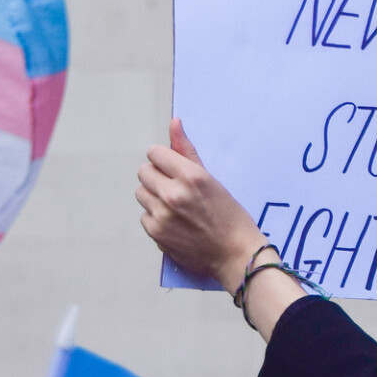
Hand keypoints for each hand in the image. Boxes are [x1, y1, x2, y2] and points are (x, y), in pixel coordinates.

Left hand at [136, 120, 267, 291]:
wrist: (235, 254)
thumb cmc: (230, 215)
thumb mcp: (211, 179)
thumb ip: (187, 151)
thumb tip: (174, 122)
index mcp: (191, 176)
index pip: (155, 153)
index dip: (164, 160)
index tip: (175, 169)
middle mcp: (173, 193)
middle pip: (144, 172)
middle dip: (157, 177)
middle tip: (176, 189)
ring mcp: (162, 215)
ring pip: (141, 193)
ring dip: (154, 197)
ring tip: (175, 207)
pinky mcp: (156, 233)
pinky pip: (145, 216)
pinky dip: (156, 218)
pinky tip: (175, 223)